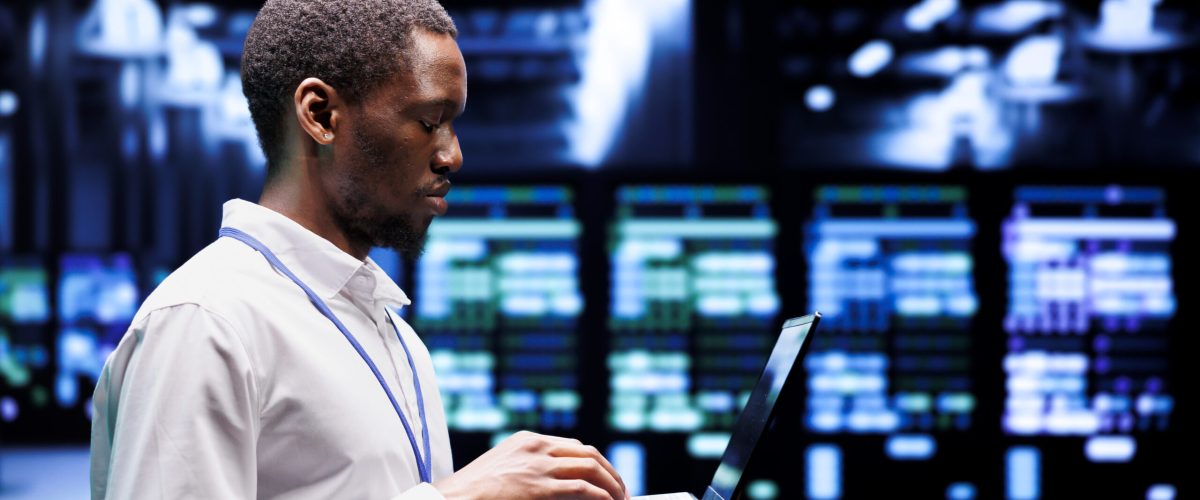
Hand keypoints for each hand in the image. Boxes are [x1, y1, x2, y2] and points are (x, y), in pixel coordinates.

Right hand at [433, 430, 628, 499]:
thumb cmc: (470, 493)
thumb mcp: (501, 470)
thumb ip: (525, 469)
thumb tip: (551, 485)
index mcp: (527, 441)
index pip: (572, 446)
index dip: (594, 462)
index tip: (604, 476)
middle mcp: (536, 448)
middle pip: (587, 453)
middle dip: (609, 472)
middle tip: (620, 490)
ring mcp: (539, 467)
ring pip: (591, 468)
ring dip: (612, 485)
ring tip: (621, 499)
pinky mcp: (540, 489)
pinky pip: (583, 489)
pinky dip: (602, 496)